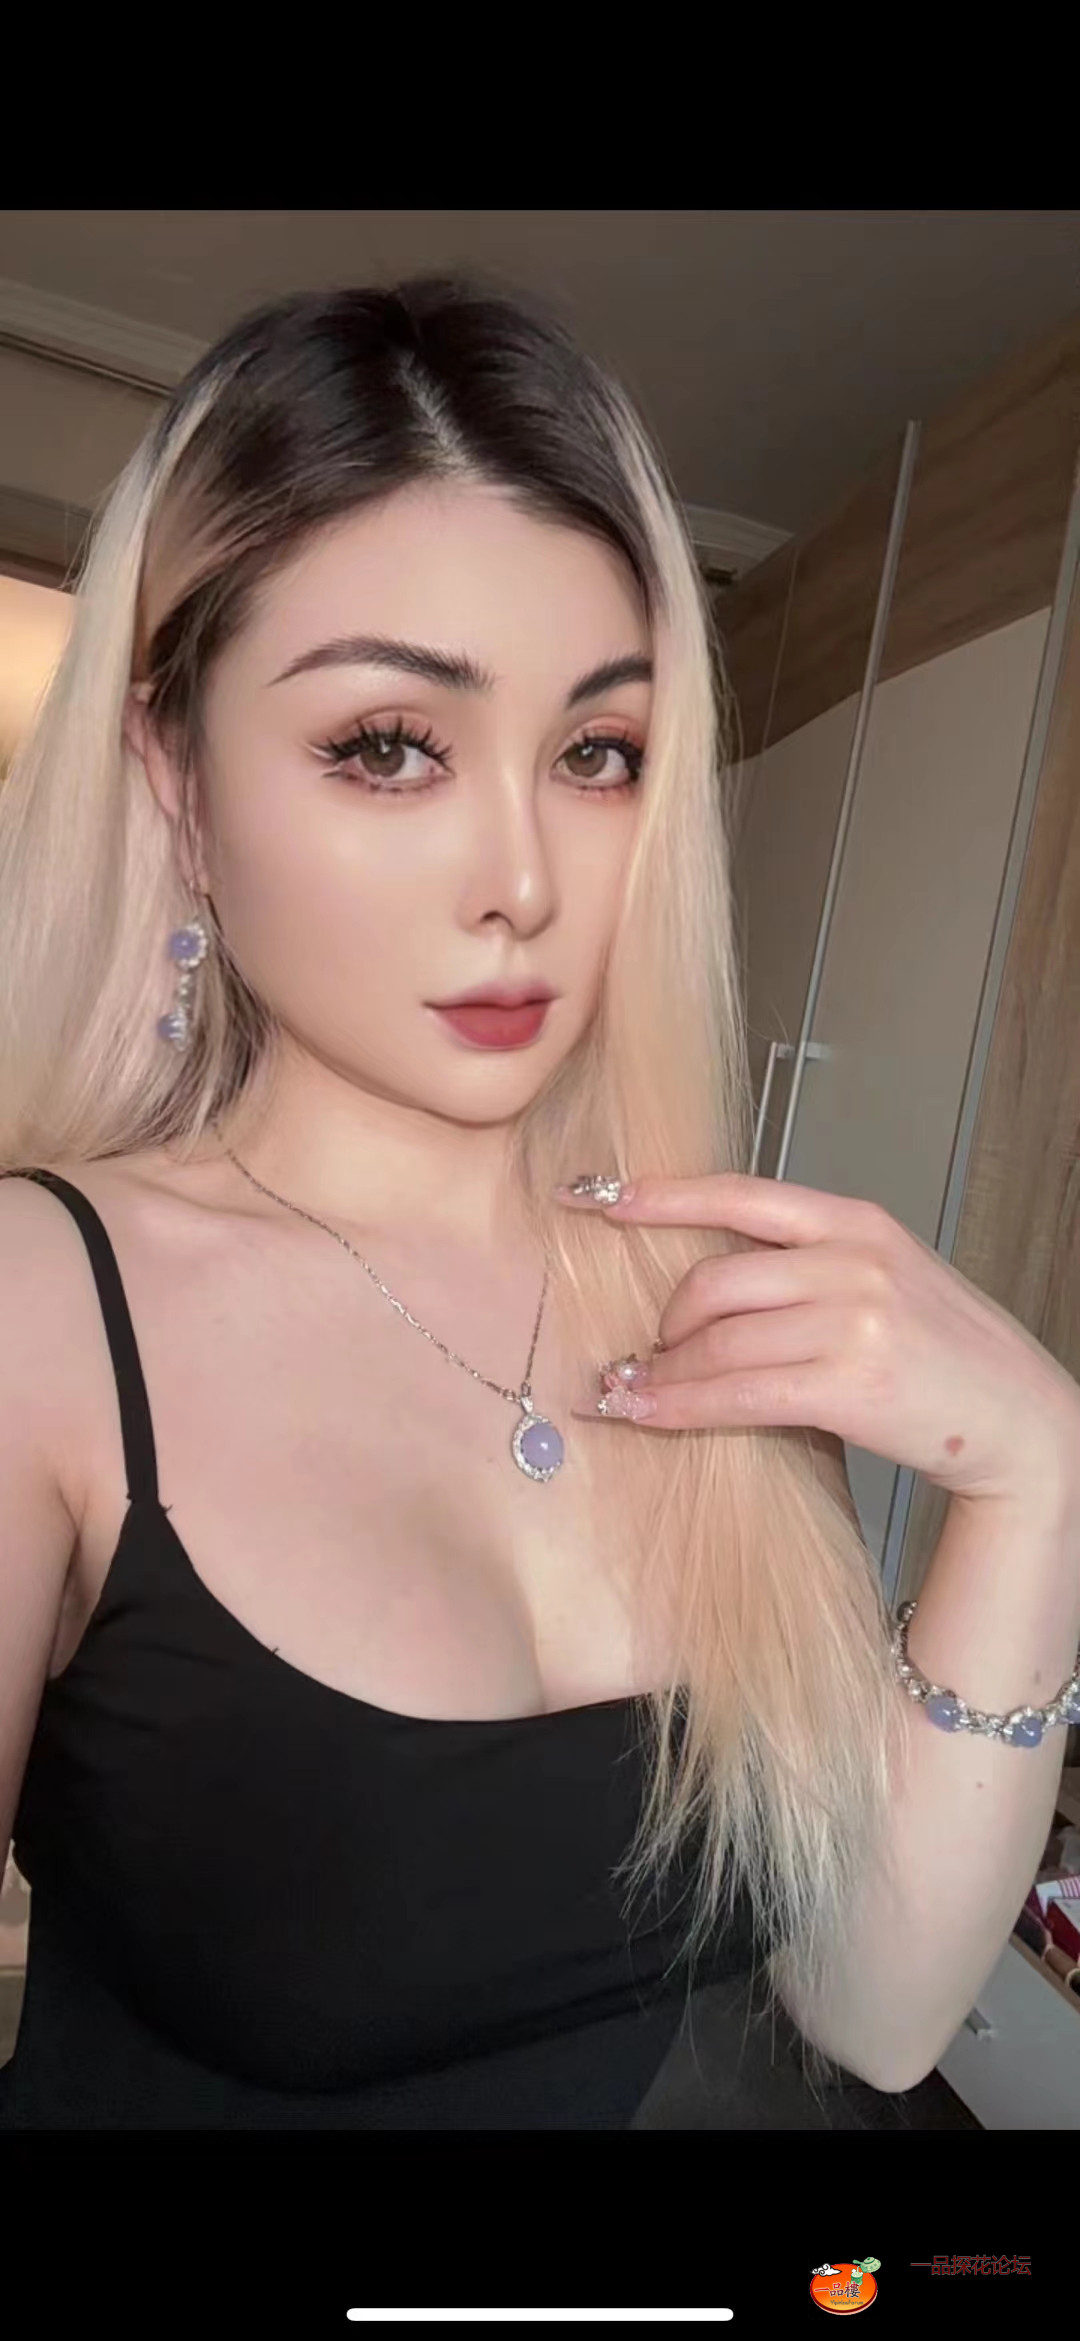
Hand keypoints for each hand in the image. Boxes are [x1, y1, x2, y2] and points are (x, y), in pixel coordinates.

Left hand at [557, 1172, 1079, 1507]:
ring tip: (626, 1389)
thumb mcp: (885, 1279)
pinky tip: (645, 1413)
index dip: (658, 1196)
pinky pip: (735, 1392)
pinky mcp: (848, 1385)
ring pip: (716, 1342)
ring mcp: (853, 1321)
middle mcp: (852, 1260)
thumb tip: (708, 1286)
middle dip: (663, 1321)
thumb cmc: (947, 1355)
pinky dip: (678, 1405)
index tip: (594, 1196)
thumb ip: (809, 1266)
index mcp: (856, 1222)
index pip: (738, 1194)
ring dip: (658, 1372)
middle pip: (712, 1279)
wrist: (1020, 1419)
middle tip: (642, 1351)